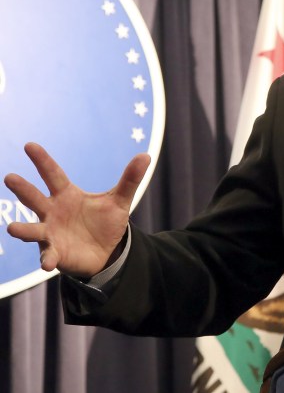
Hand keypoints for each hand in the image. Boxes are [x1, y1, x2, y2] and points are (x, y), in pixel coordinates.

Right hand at [4, 142, 149, 277]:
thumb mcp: (119, 200)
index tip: (30, 145)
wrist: (106, 251)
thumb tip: (145, 155)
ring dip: (23, 229)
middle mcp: (53, 211)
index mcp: (66, 195)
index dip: (42, 160)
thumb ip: (130, 179)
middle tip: (10, 177)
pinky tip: (47, 263)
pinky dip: (47, 259)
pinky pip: (48, 255)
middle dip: (22, 188)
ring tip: (12, 228)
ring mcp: (51, 233)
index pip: (53, 174)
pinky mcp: (55, 252)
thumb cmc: (104, 222)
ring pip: (33, 228)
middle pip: (34, 198)